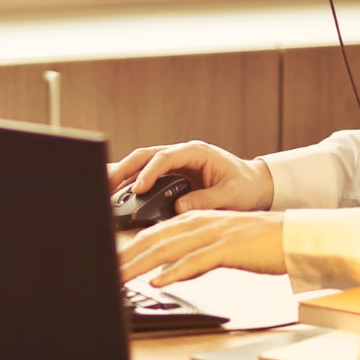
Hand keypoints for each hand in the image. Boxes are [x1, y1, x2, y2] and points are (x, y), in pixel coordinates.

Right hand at [107, 141, 274, 214]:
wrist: (254, 185)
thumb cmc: (245, 187)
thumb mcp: (230, 195)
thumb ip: (206, 200)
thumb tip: (178, 208)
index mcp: (196, 152)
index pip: (165, 157)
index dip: (149, 172)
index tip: (138, 189)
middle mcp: (182, 154)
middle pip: (145, 156)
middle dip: (124, 169)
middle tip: (106, 185)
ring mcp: (175, 164)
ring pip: (141, 164)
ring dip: (123, 176)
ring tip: (105, 190)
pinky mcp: (172, 176)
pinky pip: (147, 177)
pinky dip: (132, 185)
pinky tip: (119, 196)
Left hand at [119, 210, 286, 286]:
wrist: (295, 237)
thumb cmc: (260, 245)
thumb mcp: (220, 247)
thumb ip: (194, 256)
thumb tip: (168, 272)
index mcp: (196, 220)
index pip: (154, 234)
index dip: (129, 249)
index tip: (110, 263)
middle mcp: (201, 222)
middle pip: (154, 239)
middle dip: (126, 257)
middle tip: (104, 272)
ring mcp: (214, 234)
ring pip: (168, 248)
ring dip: (141, 264)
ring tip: (120, 277)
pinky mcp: (229, 248)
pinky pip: (196, 260)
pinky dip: (175, 271)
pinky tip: (159, 281)